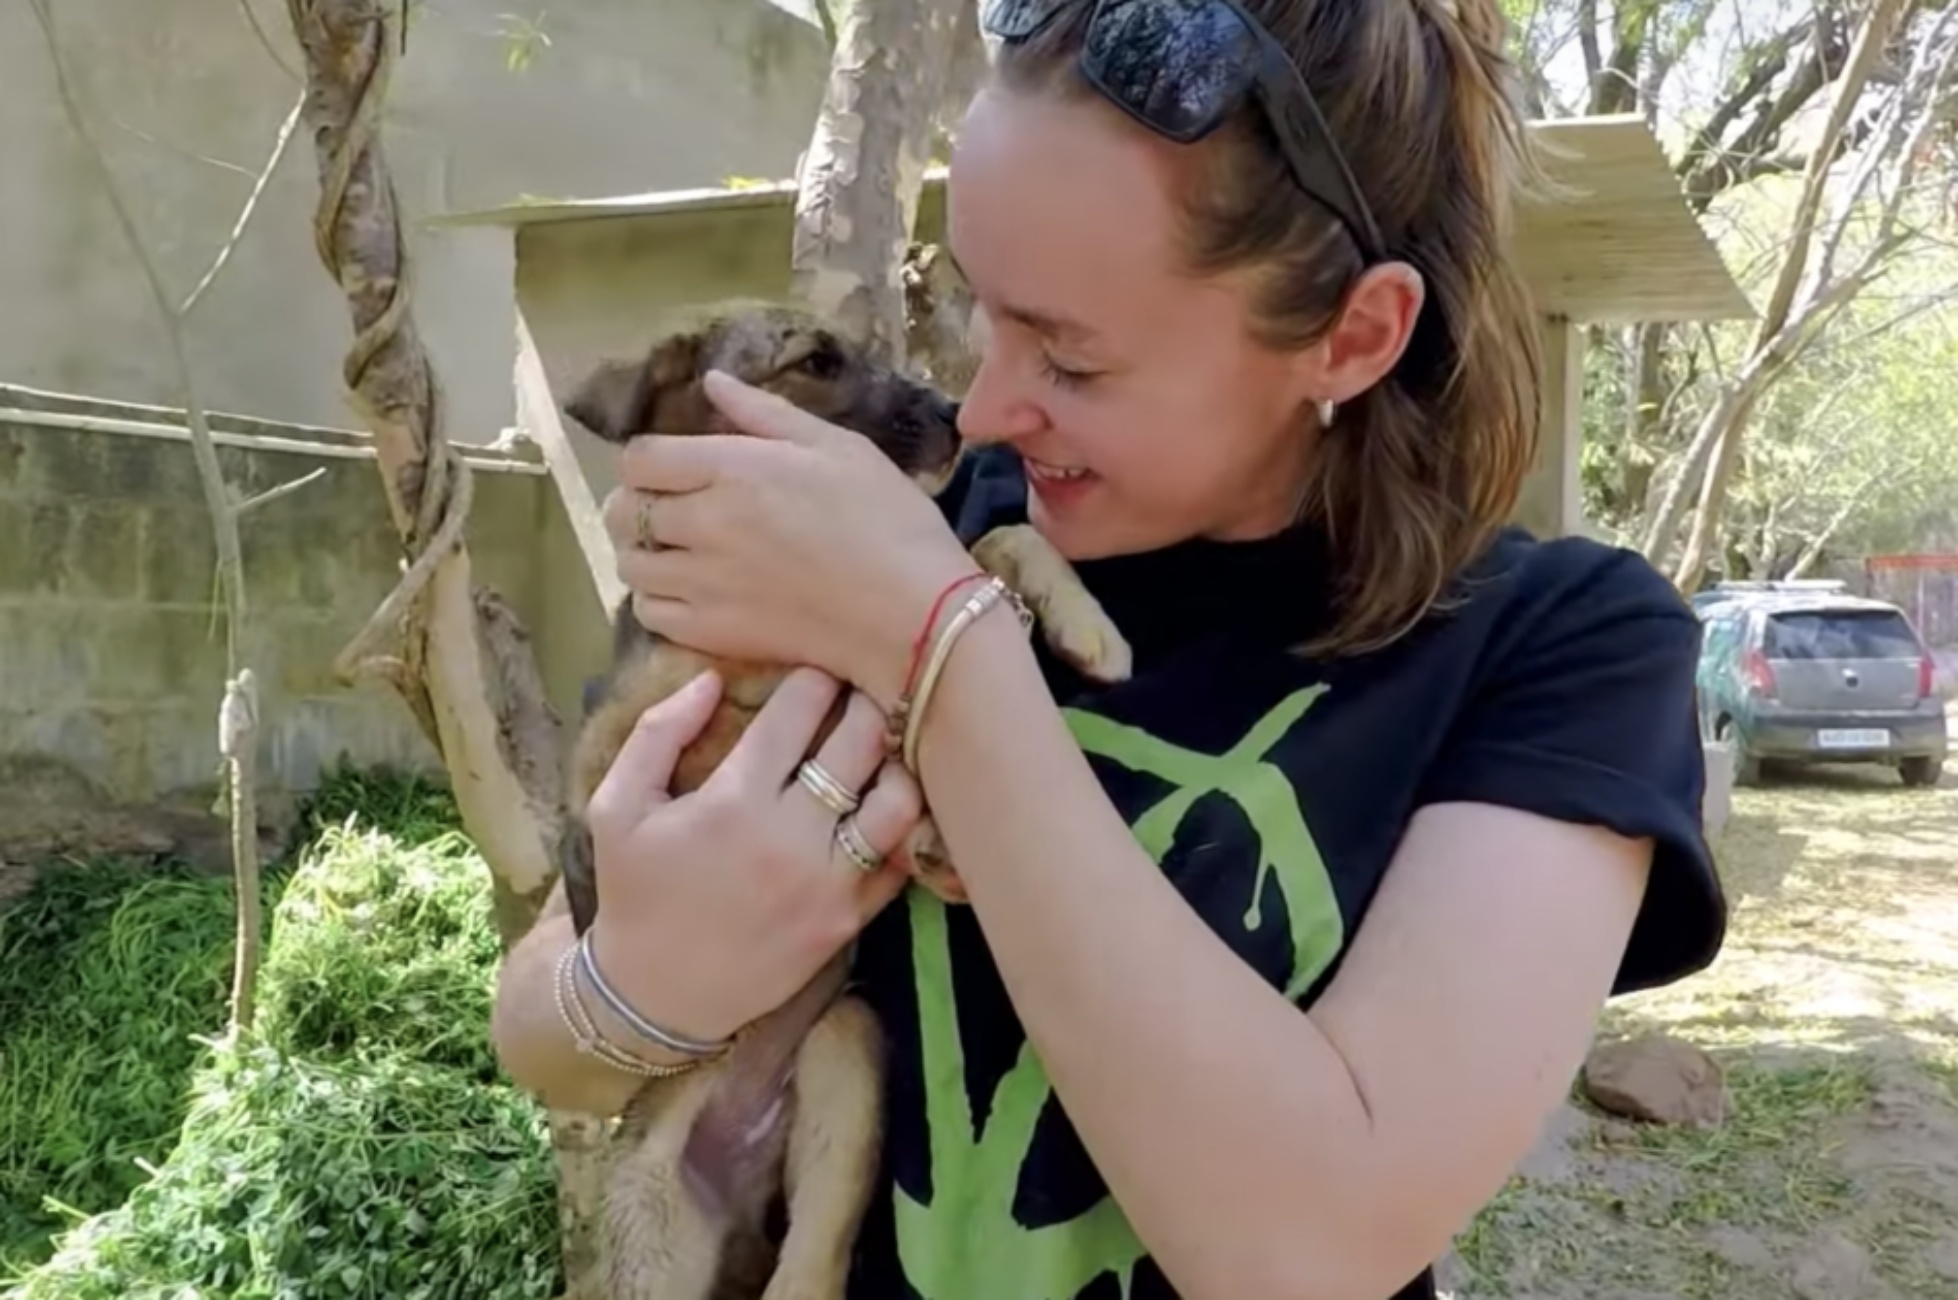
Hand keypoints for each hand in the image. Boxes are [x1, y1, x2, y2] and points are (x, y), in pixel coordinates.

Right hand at [583, 665, 920, 1043]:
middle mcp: (791, 836)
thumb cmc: (635, 891)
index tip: (816, 672)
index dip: (815, 678)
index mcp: (734, 799)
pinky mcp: (848, 918)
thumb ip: (658, 733)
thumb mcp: (616, 807)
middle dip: (864, 703)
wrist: (656, 996)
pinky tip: (882, 807)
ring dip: (895, 764)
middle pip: (861, 740)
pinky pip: (898, 860)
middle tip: (859, 694)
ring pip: (898, 800)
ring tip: (881, 751)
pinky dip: (899, 827)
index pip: (800, 709)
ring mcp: (827, 881)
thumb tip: (710, 679)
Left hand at [603, 370, 979, 710]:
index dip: (646, 459)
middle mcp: (704, 524)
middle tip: (665, 508)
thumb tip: (713, 381)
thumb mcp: (840, 447)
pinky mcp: (712, 633)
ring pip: (630, 565)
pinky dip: (655, 600)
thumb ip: (767, 415)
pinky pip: (649, 614)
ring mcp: (703, 584)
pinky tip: (685, 592)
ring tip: (670, 552)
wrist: (912, 614)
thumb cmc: (888, 521)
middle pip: (626, 511)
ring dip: (641, 552)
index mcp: (733, 469)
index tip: (670, 466)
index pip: (641, 458)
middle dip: (637, 503)